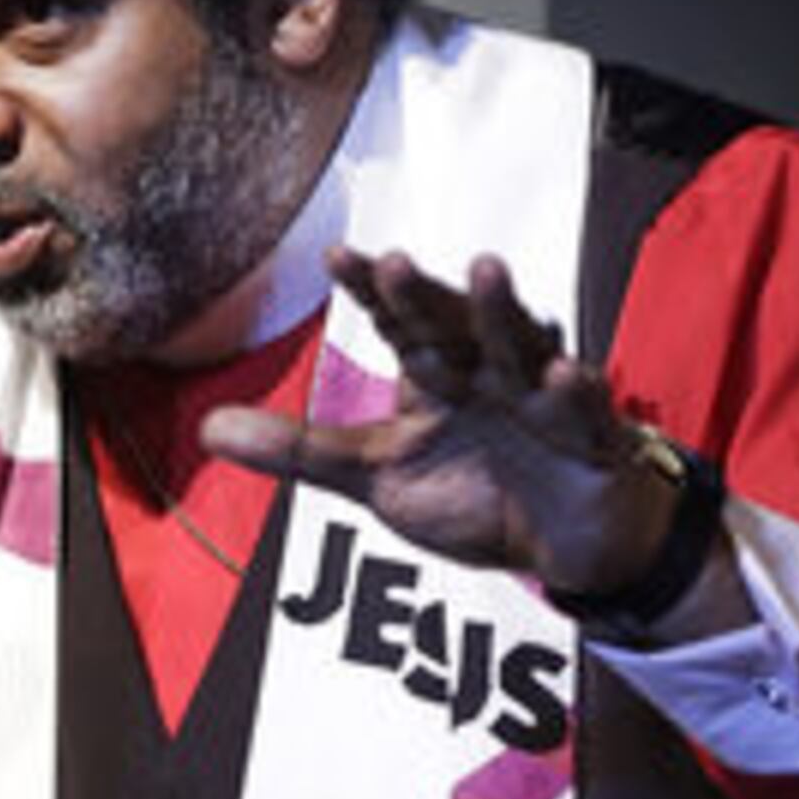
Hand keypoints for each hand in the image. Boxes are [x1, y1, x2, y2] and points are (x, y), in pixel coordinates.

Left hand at [206, 247, 743, 634]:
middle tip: (395, 263)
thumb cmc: (478, 494)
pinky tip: (562, 374)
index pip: (397, 322)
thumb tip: (208, 432)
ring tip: (484, 271)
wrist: (567, 542)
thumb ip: (302, 452)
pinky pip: (583, 410)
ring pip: (519, 346)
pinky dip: (574, 393)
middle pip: (453, 324)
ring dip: (501, 313)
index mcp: (435, 373)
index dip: (370, 292)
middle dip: (425, 295)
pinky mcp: (591, 434)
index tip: (337, 257)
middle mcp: (485, 371)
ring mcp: (539, 398)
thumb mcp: (377, 475)